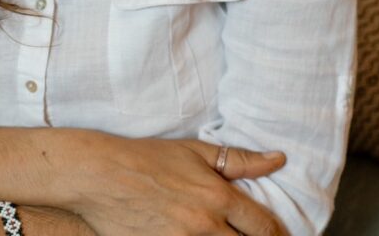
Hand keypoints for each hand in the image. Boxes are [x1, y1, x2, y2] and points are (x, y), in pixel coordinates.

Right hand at [66, 135, 288, 235]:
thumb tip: (278, 159)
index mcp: (217, 196)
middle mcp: (204, 224)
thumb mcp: (194, 151)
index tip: (276, 235)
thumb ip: (239, 159)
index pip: (264, 227)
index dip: (277, 235)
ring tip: (222, 235)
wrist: (100, 174)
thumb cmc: (147, 157)